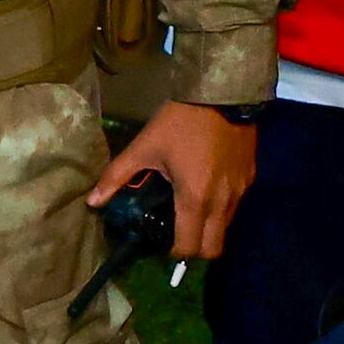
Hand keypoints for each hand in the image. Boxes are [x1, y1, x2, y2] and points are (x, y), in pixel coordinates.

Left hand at [94, 100, 261, 260]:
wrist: (222, 92)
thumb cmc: (180, 121)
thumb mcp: (145, 147)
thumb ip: (117, 176)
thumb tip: (93, 201)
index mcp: (194, 198)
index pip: (189, 247)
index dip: (174, 252)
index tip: (162, 240)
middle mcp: (222, 203)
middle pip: (213, 249)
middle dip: (195, 248)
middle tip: (178, 232)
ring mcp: (240, 191)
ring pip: (226, 228)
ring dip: (209, 228)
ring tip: (191, 208)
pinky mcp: (250, 178)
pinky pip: (236, 206)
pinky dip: (222, 208)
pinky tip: (208, 187)